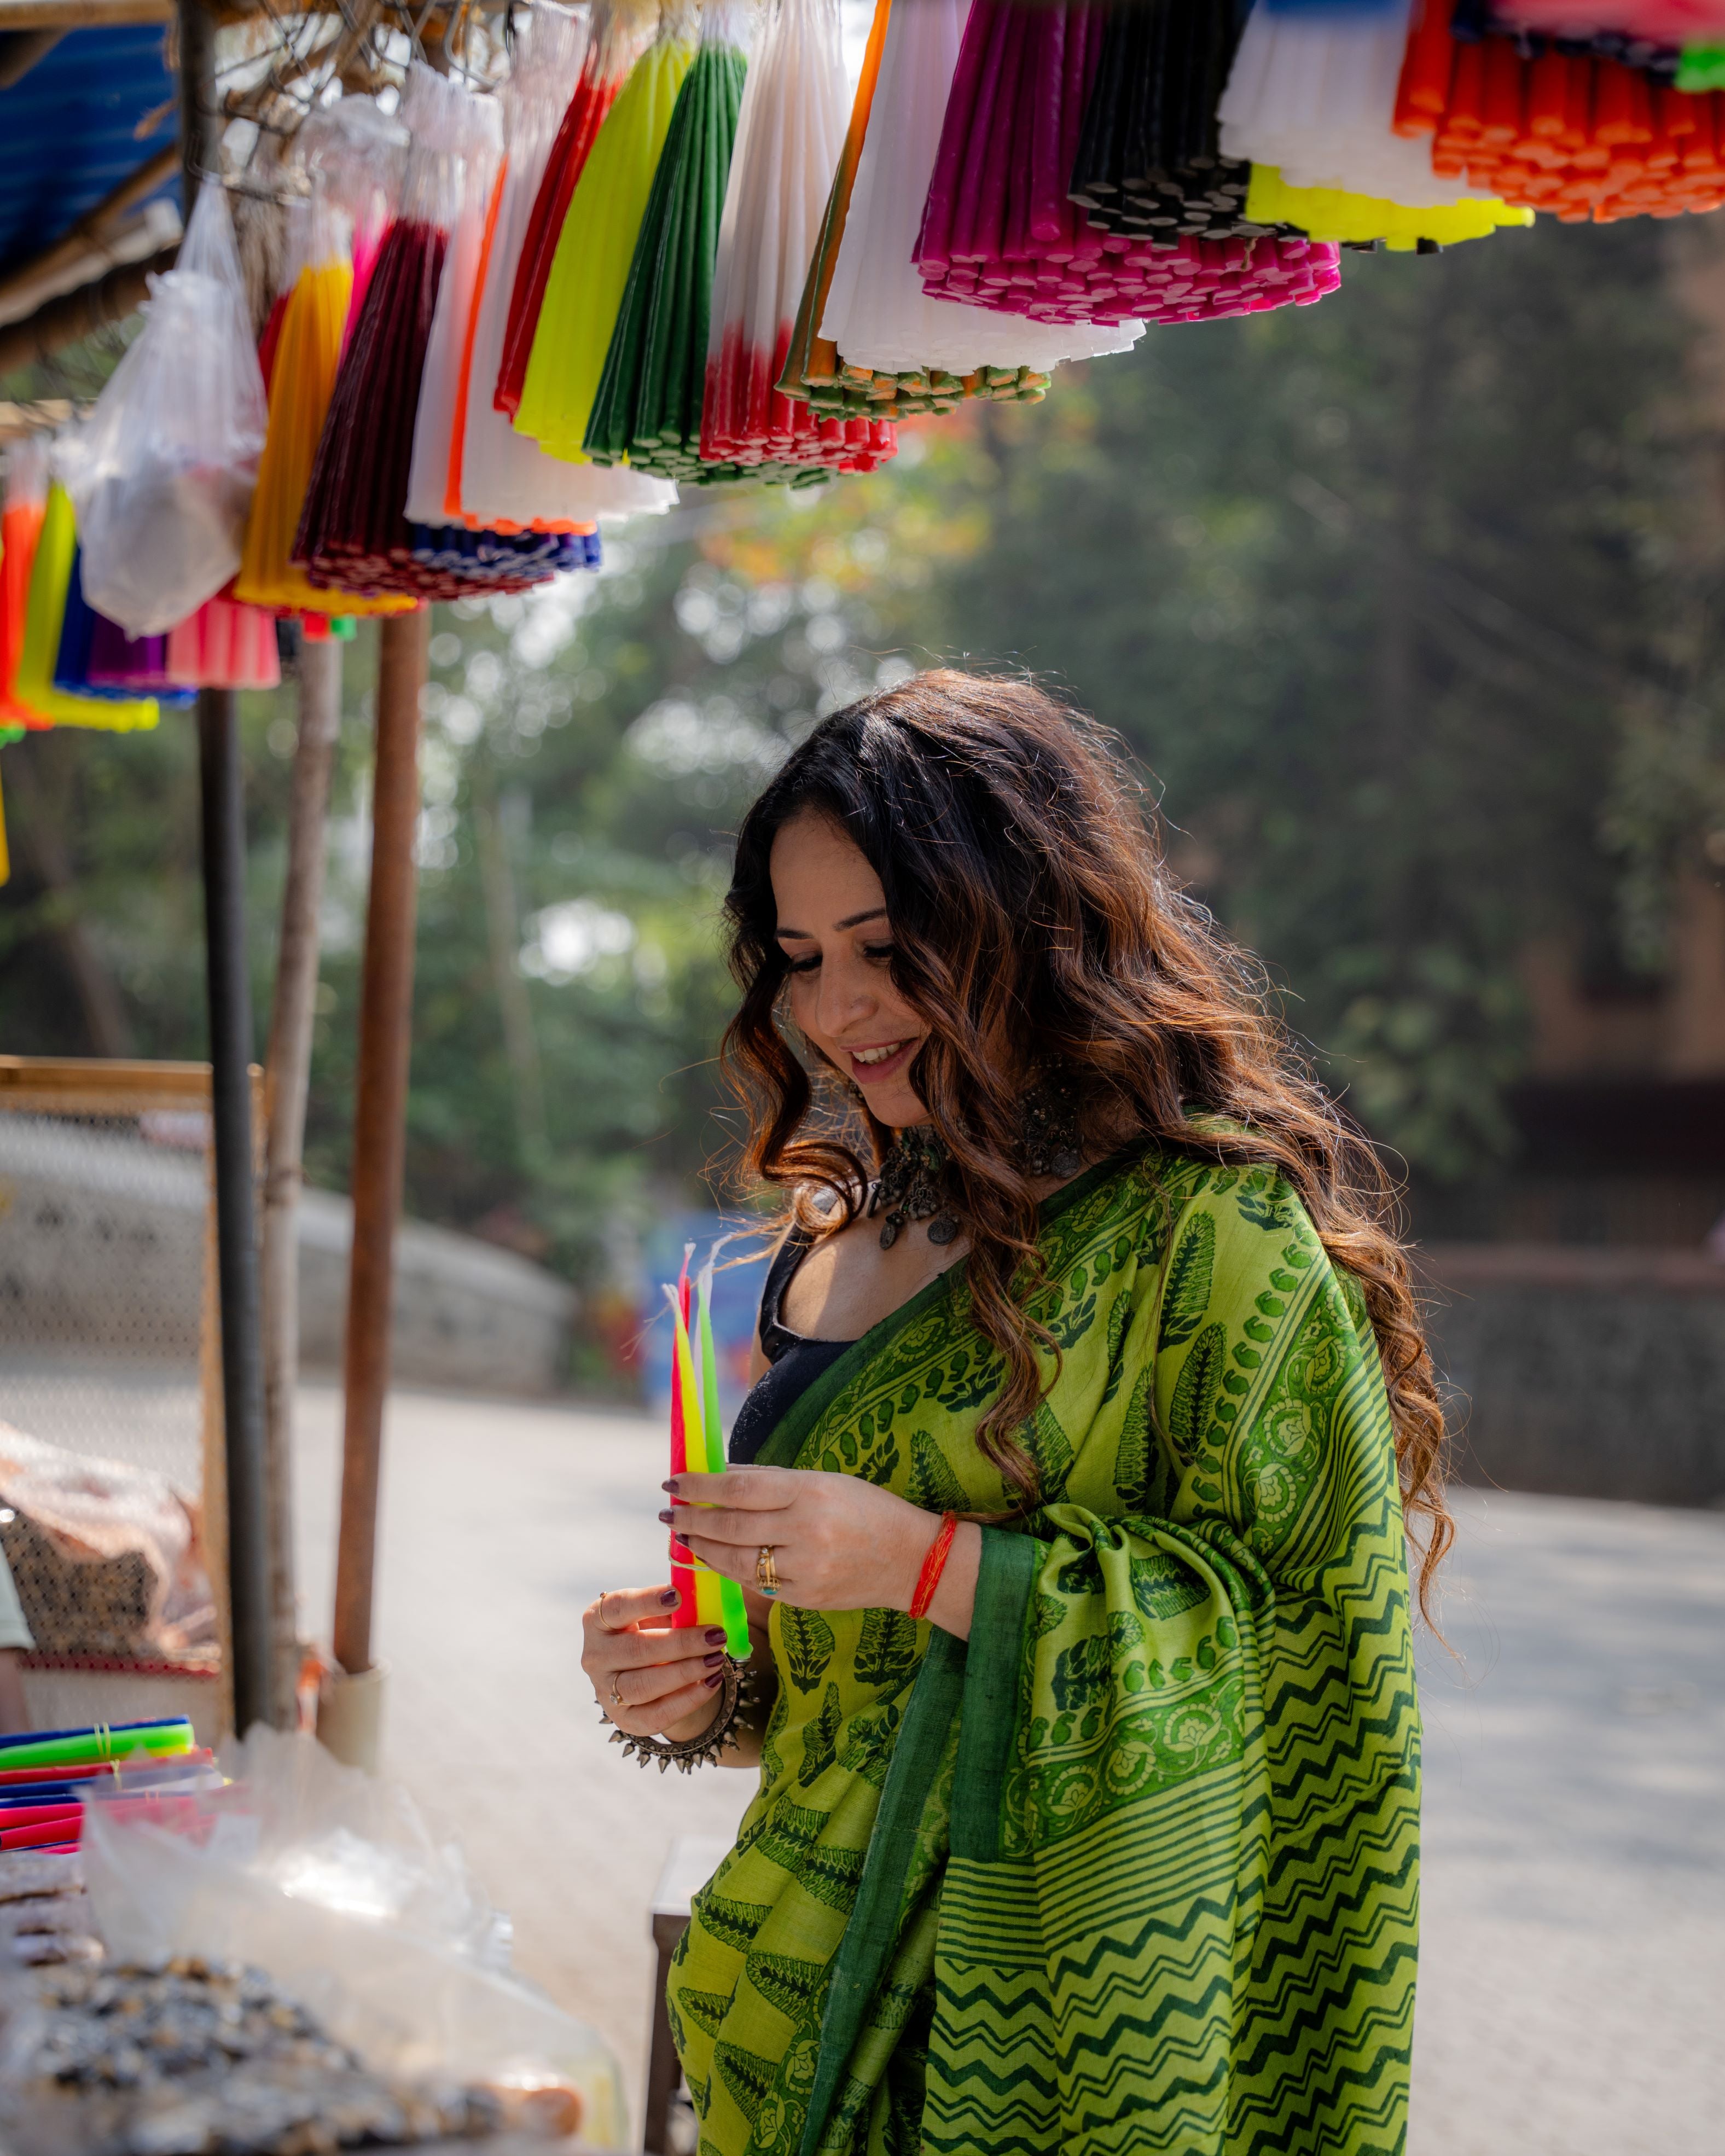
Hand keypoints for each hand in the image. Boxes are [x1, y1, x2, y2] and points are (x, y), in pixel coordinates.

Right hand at [579, 1585, 729, 1741]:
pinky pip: (656, 1714)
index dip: (647, 1601)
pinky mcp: (624, 1719)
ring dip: (685, 1672)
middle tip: (715, 1636)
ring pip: (643, 1686)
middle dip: (681, 1643)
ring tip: (716, 1660)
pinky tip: (712, 1682)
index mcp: (598, 1620)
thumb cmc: (653, 1632)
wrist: (644, 1674)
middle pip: (636, 1650)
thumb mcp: (658, 1615)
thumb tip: (707, 1604)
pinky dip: (688, 1699)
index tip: (678, 1596)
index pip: (618, 1607)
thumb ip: (675, 1611)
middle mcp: (595, 1656)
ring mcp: (605, 1691)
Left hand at [662, 1466, 951, 1616]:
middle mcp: (806, 1531)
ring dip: (702, 1548)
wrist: (911, 1560)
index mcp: (811, 1492)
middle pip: (731, 1526)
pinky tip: (713, 1559)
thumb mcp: (824, 1481)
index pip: (739, 1488)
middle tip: (668, 1512)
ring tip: (682, 1537)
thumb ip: (772, 1481)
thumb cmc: (866, 1510)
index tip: (674, 1481)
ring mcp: (805, 1569)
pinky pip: (755, 1583)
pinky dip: (728, 1570)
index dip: (701, 1485)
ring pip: (736, 1561)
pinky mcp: (805, 1598)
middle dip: (692, 1519)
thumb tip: (722, 1476)